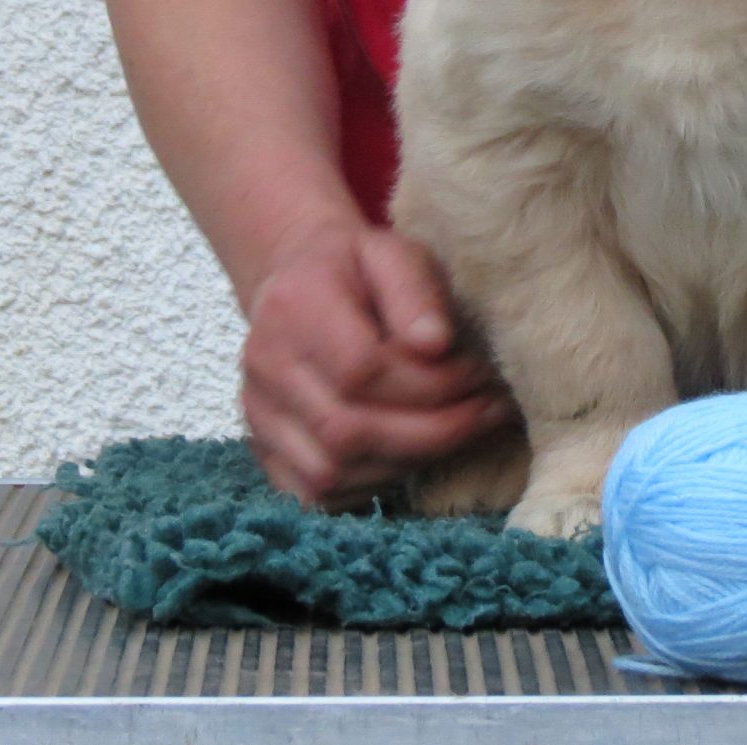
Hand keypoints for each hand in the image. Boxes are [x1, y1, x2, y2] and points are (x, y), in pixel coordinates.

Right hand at [239, 220, 514, 508]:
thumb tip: (436, 345)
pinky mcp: (265, 449)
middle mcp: (263, 366)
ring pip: (333, 471)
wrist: (300, 282)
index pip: (362, 370)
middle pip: (347, 431)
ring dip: (411, 461)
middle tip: (489, 412)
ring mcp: (258, 413)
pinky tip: (415, 454)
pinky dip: (373, 486)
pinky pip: (316, 495)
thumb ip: (416, 291)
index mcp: (294, 307)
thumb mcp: (392, 252)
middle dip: (434, 431)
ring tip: (462, 431)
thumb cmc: (357, 268)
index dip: (432, 383)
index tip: (482, 373)